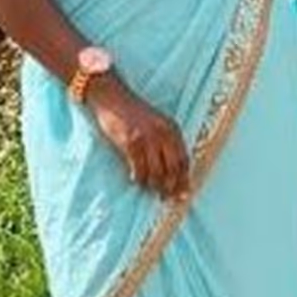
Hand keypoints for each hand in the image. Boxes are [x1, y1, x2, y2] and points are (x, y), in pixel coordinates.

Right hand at [88, 76, 190, 199]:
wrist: (112, 98)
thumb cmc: (132, 113)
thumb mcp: (156, 124)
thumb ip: (165, 142)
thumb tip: (170, 172)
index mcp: (172, 129)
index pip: (184, 159)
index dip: (184, 179)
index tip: (184, 193)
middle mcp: (163, 134)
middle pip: (172, 169)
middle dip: (171, 187)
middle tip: (167, 198)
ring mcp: (147, 138)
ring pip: (156, 172)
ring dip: (153, 185)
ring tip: (150, 191)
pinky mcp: (131, 142)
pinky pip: (138, 168)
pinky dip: (138, 178)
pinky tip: (135, 180)